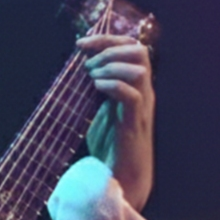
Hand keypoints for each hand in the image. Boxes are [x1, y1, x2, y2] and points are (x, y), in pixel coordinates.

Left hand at [77, 33, 154, 210]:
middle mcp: (143, 92)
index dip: (106, 39)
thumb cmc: (108, 147)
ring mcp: (141, 107)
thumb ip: (95, 89)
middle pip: (139, 50)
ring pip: (140, 69)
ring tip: (92, 79)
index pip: (131, 47)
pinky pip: (132, 95)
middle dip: (110, 49)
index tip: (80, 45)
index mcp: (135, 86)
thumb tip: (77, 69)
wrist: (118, 179)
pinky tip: (96, 90)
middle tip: (88, 66)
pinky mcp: (133, 123)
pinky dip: (113, 86)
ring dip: (111, 67)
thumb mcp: (97, 110)